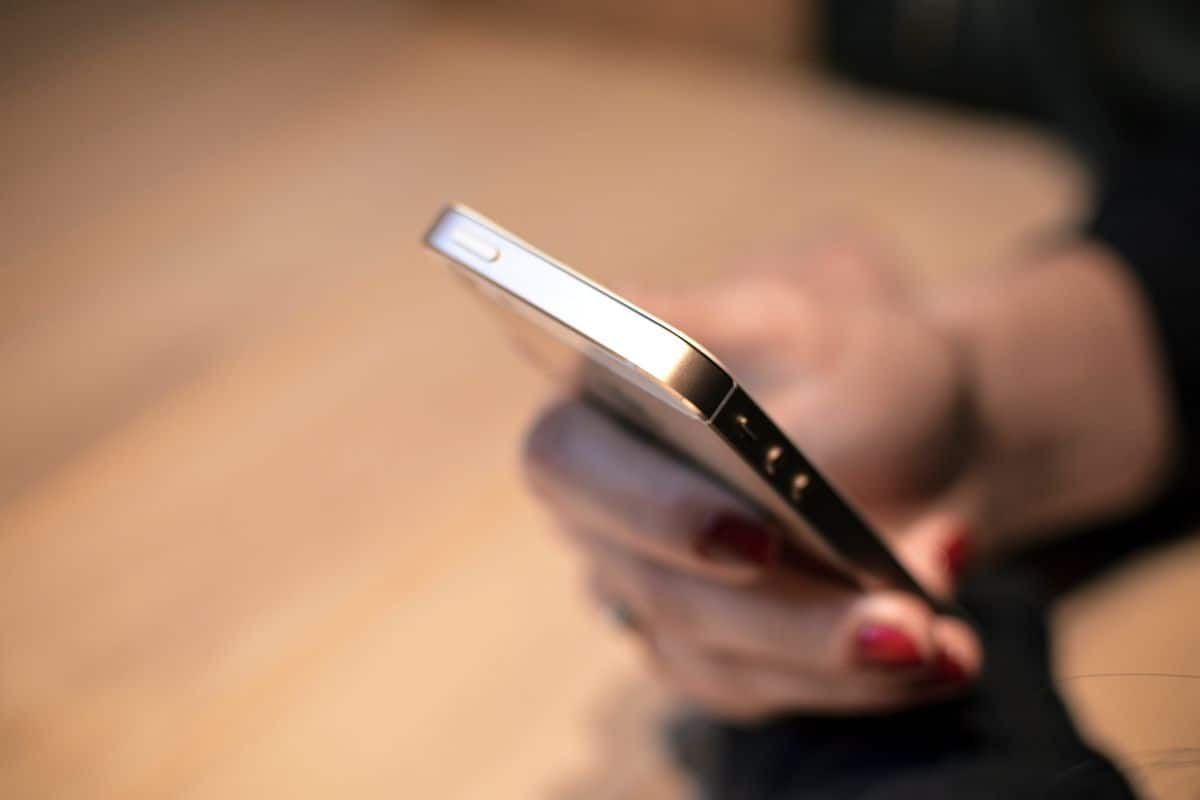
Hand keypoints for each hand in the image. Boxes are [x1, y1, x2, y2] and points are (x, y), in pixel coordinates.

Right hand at [523, 240, 984, 718]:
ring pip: (713, 658)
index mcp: (598, 392)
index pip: (569, 458)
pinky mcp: (701, 648)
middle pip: (655, 588)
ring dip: (836, 664)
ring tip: (944, 645)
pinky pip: (759, 689)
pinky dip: (856, 683)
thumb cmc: (851, 352)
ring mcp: (643, 584)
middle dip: (786, 618)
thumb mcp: (847, 334)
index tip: (756, 539)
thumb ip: (808, 407)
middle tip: (901, 626)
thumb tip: (802, 500)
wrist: (903, 419)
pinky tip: (945, 659)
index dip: (650, 508)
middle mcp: (602, 504)